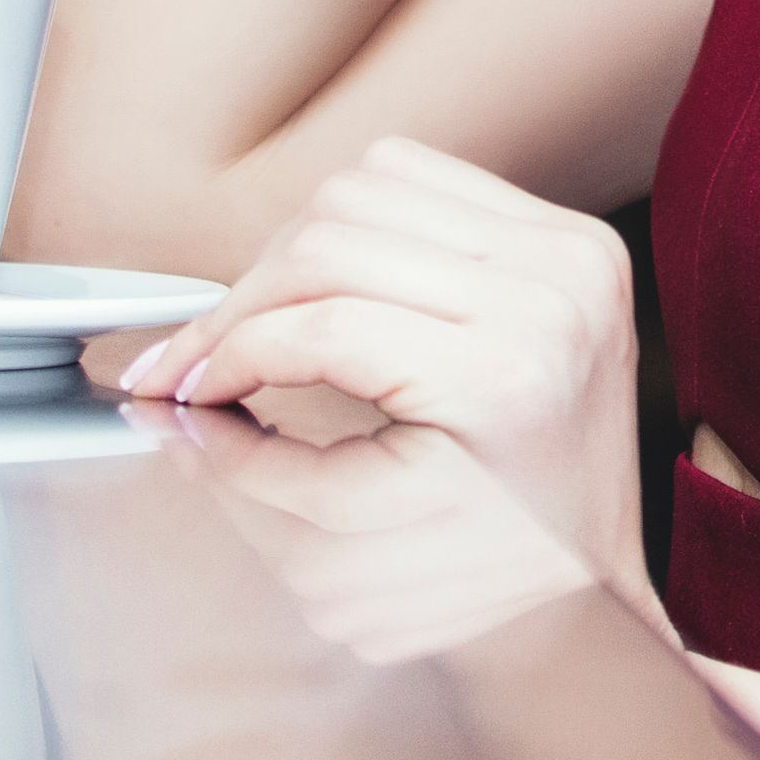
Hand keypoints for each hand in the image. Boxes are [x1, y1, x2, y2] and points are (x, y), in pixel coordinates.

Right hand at [117, 139, 661, 627]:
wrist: (590, 579)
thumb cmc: (482, 582)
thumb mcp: (361, 556)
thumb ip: (256, 473)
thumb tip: (169, 406)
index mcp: (508, 376)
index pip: (325, 326)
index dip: (229, 355)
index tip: (177, 393)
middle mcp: (551, 293)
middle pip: (333, 241)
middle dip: (241, 303)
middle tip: (194, 363)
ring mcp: (569, 253)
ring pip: (364, 189)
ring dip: (287, 254)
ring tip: (254, 325)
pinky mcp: (570, 237)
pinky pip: (422, 176)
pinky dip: (353, 218)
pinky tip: (327, 282)